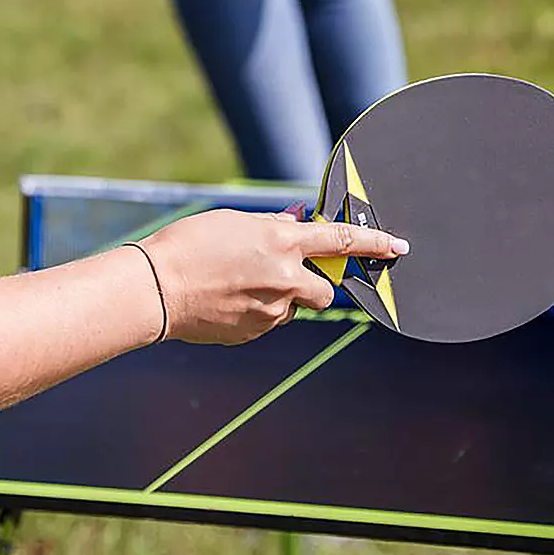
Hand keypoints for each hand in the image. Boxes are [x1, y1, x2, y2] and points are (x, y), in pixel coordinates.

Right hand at [140, 209, 409, 344]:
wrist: (155, 289)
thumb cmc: (190, 245)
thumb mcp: (235, 223)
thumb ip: (273, 225)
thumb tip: (297, 220)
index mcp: (282, 244)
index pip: (341, 241)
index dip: (374, 243)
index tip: (398, 246)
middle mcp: (284, 279)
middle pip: (325, 288)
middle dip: (315, 282)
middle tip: (286, 272)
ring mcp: (271, 311)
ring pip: (293, 306)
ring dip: (281, 296)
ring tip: (239, 283)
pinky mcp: (254, 333)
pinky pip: (269, 321)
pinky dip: (258, 310)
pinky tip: (228, 299)